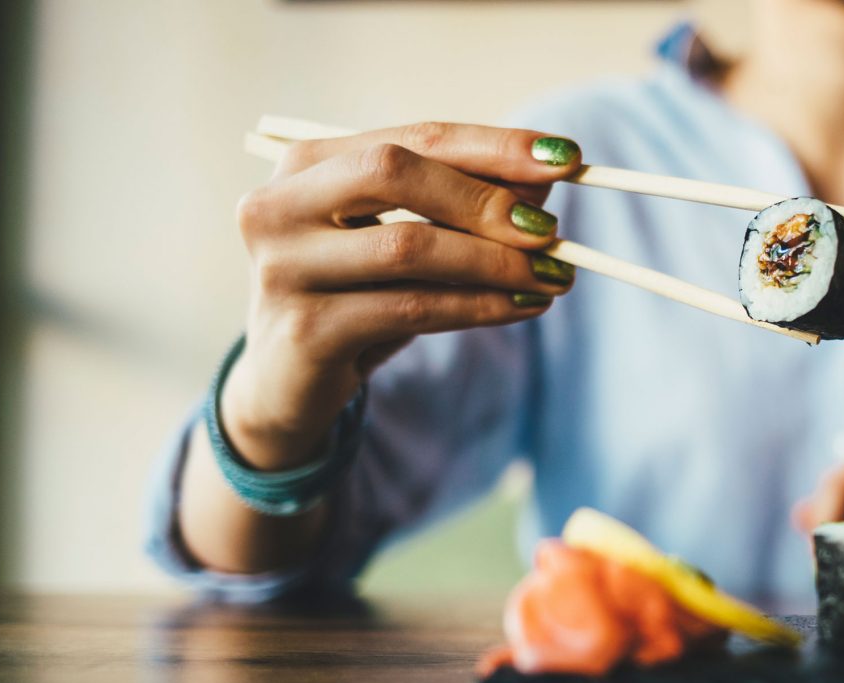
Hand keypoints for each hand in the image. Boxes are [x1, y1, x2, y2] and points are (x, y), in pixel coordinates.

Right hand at [226, 122, 582, 468]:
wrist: (288, 384)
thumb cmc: (358, 299)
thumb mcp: (409, 245)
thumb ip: (465, 208)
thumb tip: (545, 185)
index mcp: (305, 165)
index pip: (412, 137)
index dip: (492, 146)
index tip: (565, 158)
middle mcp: (278, 205)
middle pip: (393, 173)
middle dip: (484, 199)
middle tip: (551, 230)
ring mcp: (282, 268)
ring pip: (408, 248)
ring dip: (494, 262)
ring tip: (554, 277)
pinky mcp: (304, 330)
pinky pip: (410, 309)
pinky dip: (477, 307)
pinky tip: (522, 307)